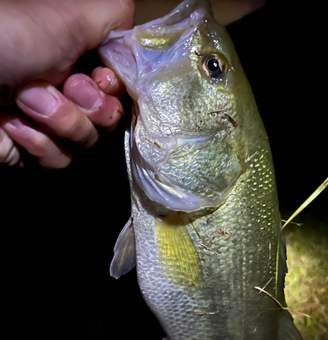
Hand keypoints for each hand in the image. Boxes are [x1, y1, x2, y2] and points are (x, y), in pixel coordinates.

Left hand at [0, 0, 133, 167]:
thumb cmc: (9, 36)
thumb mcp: (72, 13)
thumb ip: (115, 19)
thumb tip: (138, 43)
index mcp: (79, 61)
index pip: (120, 92)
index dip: (113, 92)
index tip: (97, 80)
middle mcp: (68, 94)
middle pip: (108, 122)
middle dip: (85, 108)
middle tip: (60, 87)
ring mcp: (49, 125)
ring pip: (85, 145)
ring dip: (57, 122)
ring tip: (24, 101)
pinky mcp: (31, 151)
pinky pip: (58, 161)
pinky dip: (36, 143)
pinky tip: (12, 123)